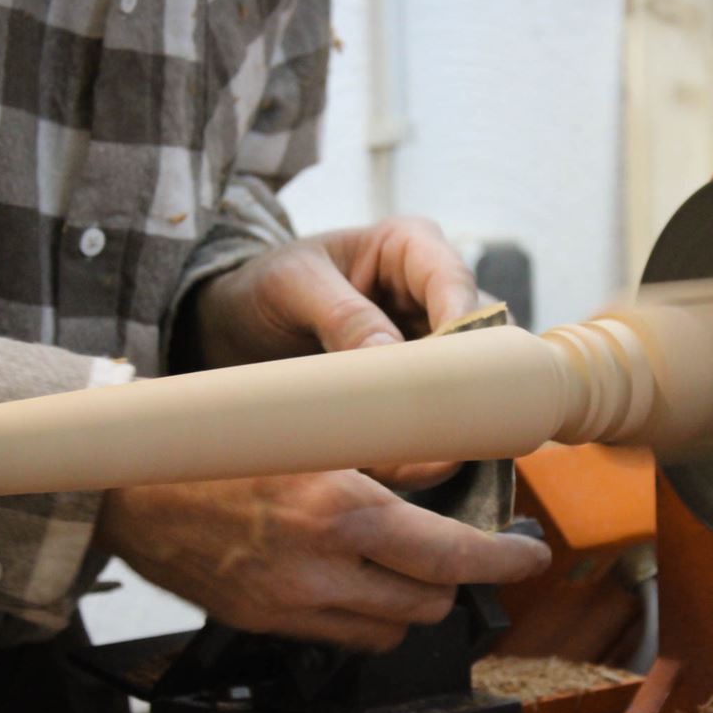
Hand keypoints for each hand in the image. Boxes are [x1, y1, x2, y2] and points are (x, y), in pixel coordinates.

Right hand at [96, 471, 550, 651]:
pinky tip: (346, 577)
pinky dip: (363, 614)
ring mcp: (292, 604)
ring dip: (408, 599)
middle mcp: (321, 566)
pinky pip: (344, 637)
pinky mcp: (267, 623)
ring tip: (392, 561)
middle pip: (431, 600)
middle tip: (447, 547)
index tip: (529, 557)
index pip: (450, 553)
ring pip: (392, 628)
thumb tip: (444, 466)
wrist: (130, 491)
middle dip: (451, 577)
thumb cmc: (220, 449)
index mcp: (341, 508)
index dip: (502, 560)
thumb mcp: (311, 434)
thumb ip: (385, 456)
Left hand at [196, 216, 476, 487]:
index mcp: (410, 245)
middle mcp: (432, 292)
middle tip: (440, 428)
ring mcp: (429, 340)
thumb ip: (341, 315)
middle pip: (476, 336)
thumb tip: (391, 355)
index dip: (462, 326)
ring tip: (413, 459)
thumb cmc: (264, 287)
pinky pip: (436, 413)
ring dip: (444, 420)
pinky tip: (402, 467)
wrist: (236, 326)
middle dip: (459, 384)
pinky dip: (423, 443)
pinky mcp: (417, 386)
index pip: (454, 282)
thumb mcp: (291, 287)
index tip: (451, 373)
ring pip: (465, 381)